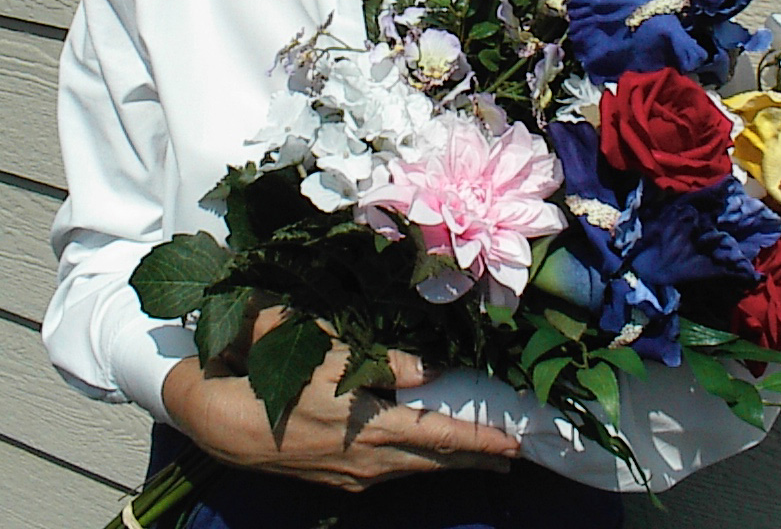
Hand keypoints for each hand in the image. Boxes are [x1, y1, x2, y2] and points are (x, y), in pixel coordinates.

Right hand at [162, 338, 520, 491]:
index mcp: (365, 424)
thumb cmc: (272, 368)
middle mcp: (364, 458)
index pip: (436, 434)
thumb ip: (380, 359)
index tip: (514, 440)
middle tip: (516, 451)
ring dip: (452, 462)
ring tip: (486, 456)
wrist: (218, 420)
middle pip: (434, 460)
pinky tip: (430, 457)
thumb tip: (428, 368)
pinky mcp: (338, 479)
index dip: (477, 439)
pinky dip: (420, 463)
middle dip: (477, 456)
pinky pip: (392, 473)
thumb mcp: (323, 347)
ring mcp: (351, 474)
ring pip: (415, 470)